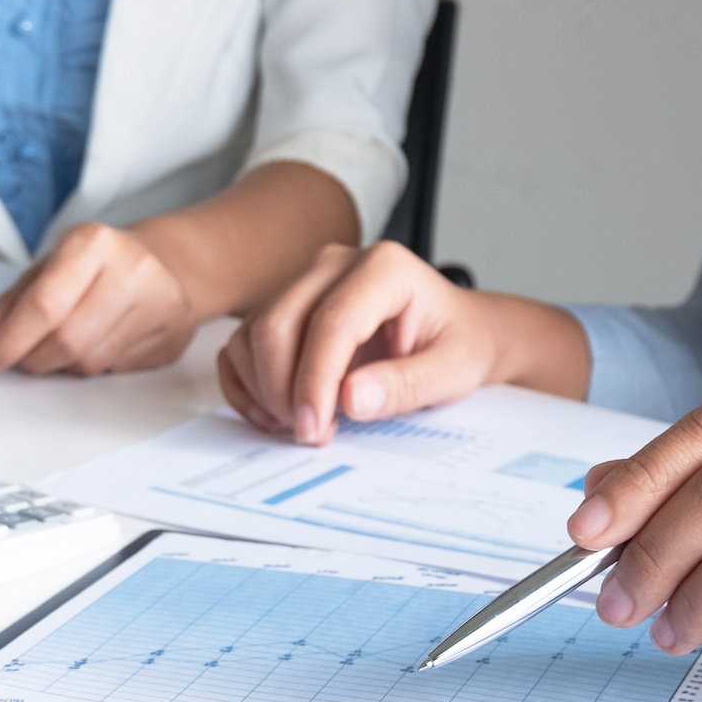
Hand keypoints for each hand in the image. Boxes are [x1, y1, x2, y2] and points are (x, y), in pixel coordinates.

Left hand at [0, 223, 197, 374]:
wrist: (163, 261)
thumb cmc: (100, 264)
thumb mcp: (51, 266)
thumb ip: (16, 300)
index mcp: (93, 243)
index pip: (45, 304)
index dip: (11, 340)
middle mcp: (131, 269)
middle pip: (69, 340)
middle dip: (34, 359)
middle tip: (22, 359)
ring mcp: (160, 302)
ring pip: (92, 362)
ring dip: (62, 366)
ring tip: (59, 349)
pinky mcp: (175, 333)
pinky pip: (117, 370)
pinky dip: (94, 366)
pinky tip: (96, 344)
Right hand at [218, 240, 584, 441]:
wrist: (458, 331)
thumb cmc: (458, 344)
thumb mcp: (453, 371)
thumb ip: (406, 384)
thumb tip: (350, 399)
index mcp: (384, 268)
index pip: (331, 323)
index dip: (314, 382)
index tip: (314, 430)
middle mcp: (335, 264)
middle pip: (277, 325)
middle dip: (284, 391)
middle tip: (311, 436)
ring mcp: (305, 282)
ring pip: (253, 335)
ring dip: (264, 390)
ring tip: (301, 426)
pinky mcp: (286, 306)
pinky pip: (243, 344)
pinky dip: (246, 384)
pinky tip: (274, 414)